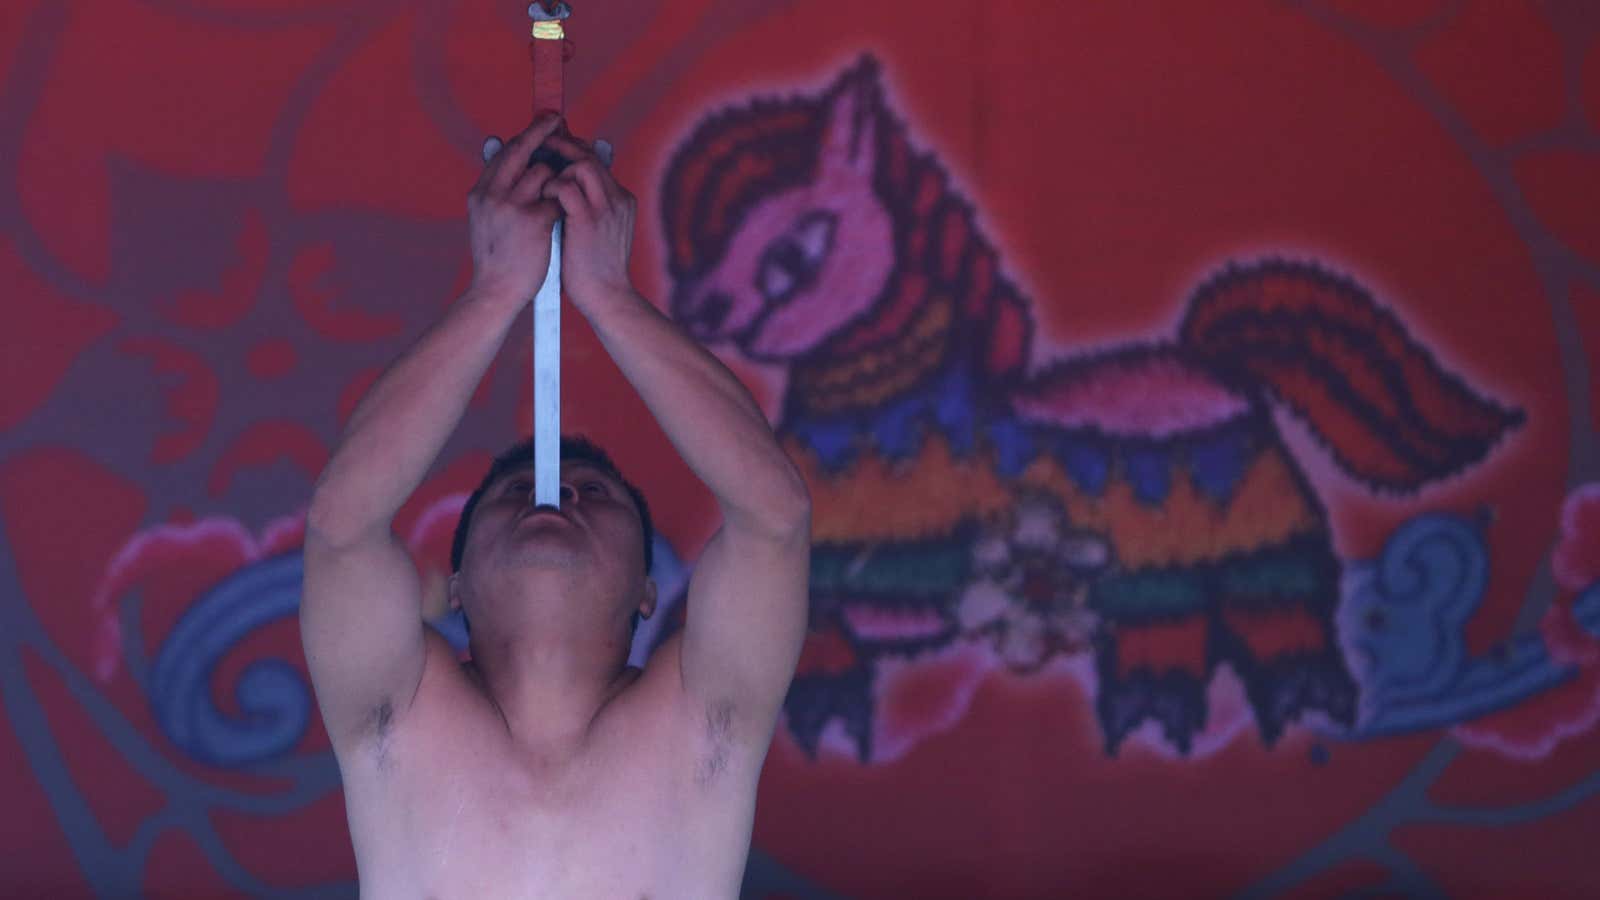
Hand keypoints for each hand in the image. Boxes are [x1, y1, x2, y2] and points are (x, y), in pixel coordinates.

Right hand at [467, 114, 565, 303]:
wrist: (495, 293)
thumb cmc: (497, 259)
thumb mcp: (486, 220)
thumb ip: (496, 191)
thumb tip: (501, 158)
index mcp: (480, 193)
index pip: (503, 153)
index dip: (524, 136)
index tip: (541, 123)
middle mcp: (492, 194)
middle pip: (520, 149)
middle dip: (541, 130)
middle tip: (557, 119)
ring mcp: (511, 206)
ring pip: (543, 172)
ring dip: (558, 178)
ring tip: (563, 192)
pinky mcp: (532, 221)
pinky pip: (558, 198)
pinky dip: (565, 203)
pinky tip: (568, 214)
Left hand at [538, 130, 637, 309]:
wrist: (607, 297)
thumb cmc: (595, 271)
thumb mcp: (597, 234)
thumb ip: (585, 210)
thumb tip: (560, 193)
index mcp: (621, 201)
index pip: (596, 161)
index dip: (574, 150)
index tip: (554, 147)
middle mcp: (617, 199)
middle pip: (590, 156)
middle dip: (563, 147)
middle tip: (541, 147)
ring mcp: (606, 208)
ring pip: (582, 164)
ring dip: (557, 167)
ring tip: (542, 180)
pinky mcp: (589, 220)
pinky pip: (567, 186)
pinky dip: (552, 187)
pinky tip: (543, 199)